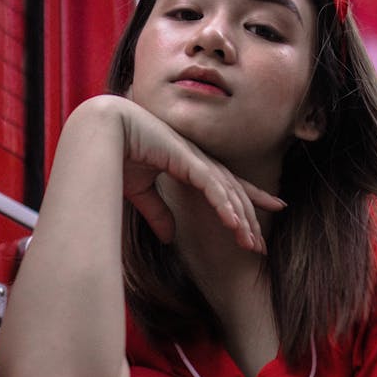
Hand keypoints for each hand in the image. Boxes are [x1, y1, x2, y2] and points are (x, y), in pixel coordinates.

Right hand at [99, 95, 285, 252]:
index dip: (251, 198)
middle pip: (235, 193)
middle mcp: (199, 161)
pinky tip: (234, 223)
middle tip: (261, 247)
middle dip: (250, 220)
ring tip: (251, 243)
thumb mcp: (142, 193)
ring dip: (241, 219)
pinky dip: (224, 204)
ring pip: (228, 192)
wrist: (103, 129)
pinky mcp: (186, 159)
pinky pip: (212, 185)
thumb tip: (169, 238)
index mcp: (192, 166)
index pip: (229, 185)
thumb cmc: (118, 154)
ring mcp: (195, 159)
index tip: (273, 209)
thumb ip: (158, 213)